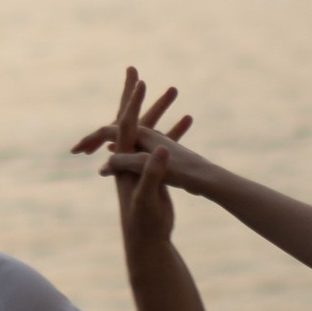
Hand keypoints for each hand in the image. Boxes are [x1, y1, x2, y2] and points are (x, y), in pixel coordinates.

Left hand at [72, 67, 202, 238]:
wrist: (147, 240)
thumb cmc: (144, 221)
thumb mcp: (148, 196)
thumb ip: (151, 173)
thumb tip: (160, 151)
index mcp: (125, 159)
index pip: (125, 123)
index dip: (131, 100)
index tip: (138, 78)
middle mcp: (129, 156)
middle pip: (129, 118)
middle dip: (132, 94)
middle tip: (133, 70)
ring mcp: (141, 162)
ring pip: (148, 128)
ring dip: (158, 108)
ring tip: (172, 88)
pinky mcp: (154, 170)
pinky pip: (163, 143)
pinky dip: (173, 130)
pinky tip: (187, 119)